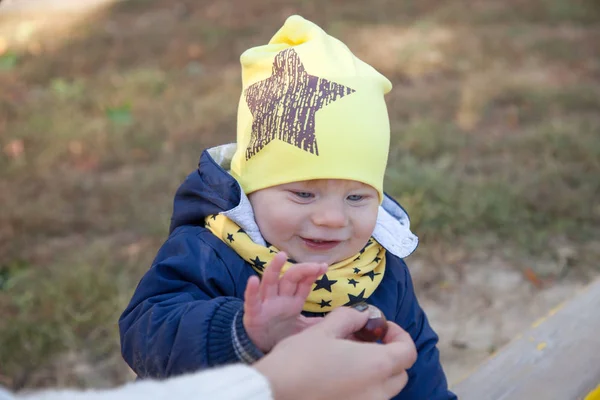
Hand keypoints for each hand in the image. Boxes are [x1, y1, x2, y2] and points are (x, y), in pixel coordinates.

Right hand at [243, 252, 327, 351]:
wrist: (259, 347)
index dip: (313, 273)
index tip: (324, 266)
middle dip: (302, 270)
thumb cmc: (280, 334)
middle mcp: (280, 298)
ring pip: (270, 282)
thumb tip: (339, 323)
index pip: (304, 282)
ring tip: (281, 255)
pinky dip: (251, 290)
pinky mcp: (253, 313)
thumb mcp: (302, 329)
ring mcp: (266, 303)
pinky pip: (252, 300)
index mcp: (293, 300)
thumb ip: (317, 324)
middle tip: (315, 265)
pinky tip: (253, 280)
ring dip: (275, 268)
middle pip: (290, 278)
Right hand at [254, 306, 416, 399]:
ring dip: (376, 373)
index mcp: (376, 366)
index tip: (381, 327)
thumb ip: (350, 318)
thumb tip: (363, 315)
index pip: (408, 351)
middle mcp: (377, 392)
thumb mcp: (325, 330)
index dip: (399, 335)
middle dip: (390, 355)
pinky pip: (367, 399)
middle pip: (400, 373)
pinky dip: (362, 388)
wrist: (273, 392)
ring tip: (350, 359)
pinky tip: (339, 377)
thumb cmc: (299, 359)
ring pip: (384, 390)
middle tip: (368, 341)